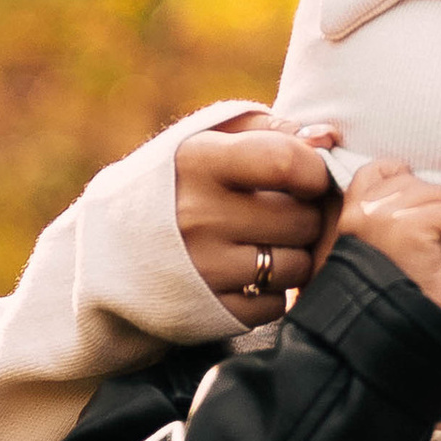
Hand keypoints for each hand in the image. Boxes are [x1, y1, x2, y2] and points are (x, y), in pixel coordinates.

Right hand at [175, 115, 338, 321]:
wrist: (112, 251)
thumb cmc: (179, 183)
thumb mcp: (209, 140)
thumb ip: (272, 130)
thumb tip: (329, 138)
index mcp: (198, 162)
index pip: (288, 162)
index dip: (314, 169)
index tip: (308, 175)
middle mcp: (198, 217)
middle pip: (302, 219)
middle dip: (305, 215)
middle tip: (283, 213)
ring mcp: (205, 269)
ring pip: (298, 265)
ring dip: (294, 255)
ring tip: (265, 243)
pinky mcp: (212, 311)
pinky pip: (277, 304)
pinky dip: (273, 291)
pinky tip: (247, 274)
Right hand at [336, 158, 440, 310]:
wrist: (384, 324)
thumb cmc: (386, 294)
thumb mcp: (376, 250)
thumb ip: (386, 221)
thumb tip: (423, 194)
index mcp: (351, 214)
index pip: (374, 171)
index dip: (401, 172)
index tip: (423, 188)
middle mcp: (365, 210)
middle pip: (413, 183)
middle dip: (439, 201)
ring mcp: (386, 216)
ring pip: (436, 196)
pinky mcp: (412, 228)